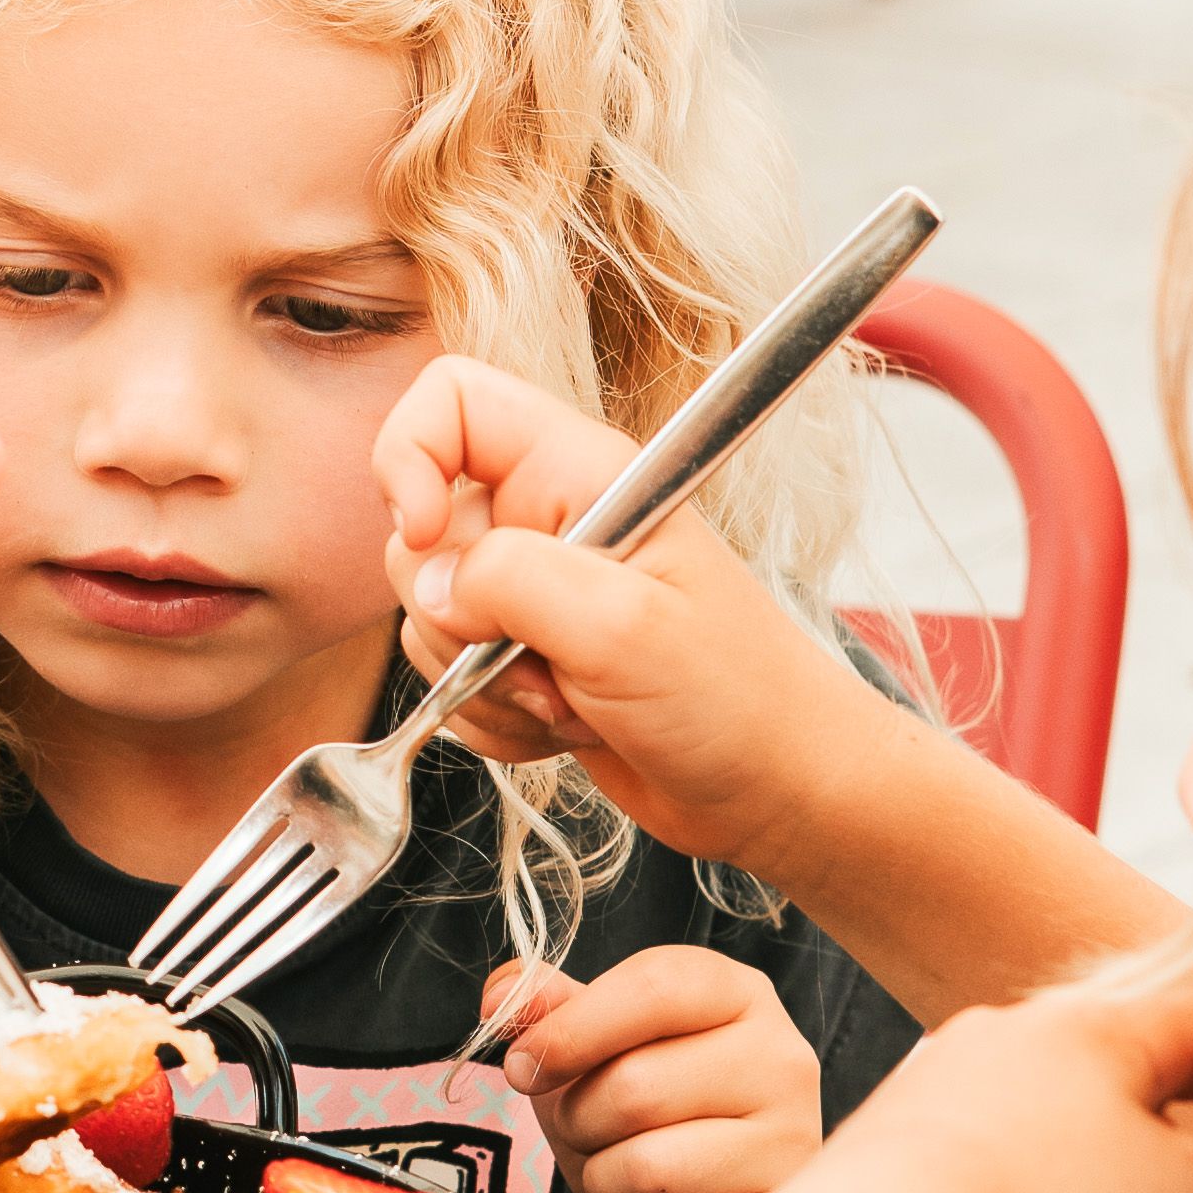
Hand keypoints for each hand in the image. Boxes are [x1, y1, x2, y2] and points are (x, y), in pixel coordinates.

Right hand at [372, 353, 863, 863]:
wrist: (782, 791)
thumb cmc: (738, 696)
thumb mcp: (622, 626)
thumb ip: (508, 583)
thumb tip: (429, 589)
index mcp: (579, 472)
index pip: (452, 402)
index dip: (410, 455)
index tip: (423, 533)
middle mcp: (550, 521)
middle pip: (422, 534)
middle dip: (460, 618)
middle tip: (543, 656)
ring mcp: (538, 595)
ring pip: (431, 622)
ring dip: (484, 683)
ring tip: (574, 701)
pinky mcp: (530, 661)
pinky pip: (454, 686)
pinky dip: (496, 722)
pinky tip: (569, 731)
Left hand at [487, 948, 821, 1192]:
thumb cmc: (637, 1113)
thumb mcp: (588, 1048)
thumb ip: (548, 1009)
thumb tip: (503, 993)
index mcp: (738, 996)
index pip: (655, 987)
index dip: (570, 1029)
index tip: (522, 1065)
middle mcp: (783, 1061)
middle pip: (638, 1088)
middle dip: (581, 1122)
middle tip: (588, 1131)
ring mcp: (792, 1145)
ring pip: (649, 1170)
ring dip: (607, 1184)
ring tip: (625, 1174)